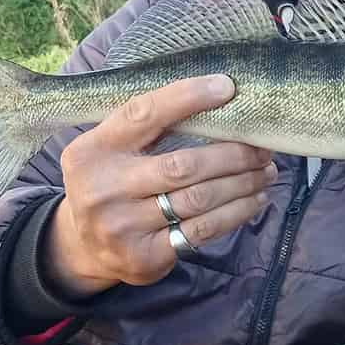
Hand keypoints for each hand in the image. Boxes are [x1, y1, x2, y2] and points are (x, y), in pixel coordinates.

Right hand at [44, 75, 274, 296]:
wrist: (79, 246)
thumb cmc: (109, 182)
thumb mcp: (108, 149)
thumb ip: (146, 127)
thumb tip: (217, 98)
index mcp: (94, 150)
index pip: (144, 114)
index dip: (187, 97)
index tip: (227, 87)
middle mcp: (104, 188)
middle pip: (183, 164)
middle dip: (232, 154)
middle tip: (262, 148)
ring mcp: (123, 226)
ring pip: (199, 199)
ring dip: (242, 184)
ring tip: (265, 172)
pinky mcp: (145, 256)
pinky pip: (202, 230)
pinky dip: (236, 213)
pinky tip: (254, 200)